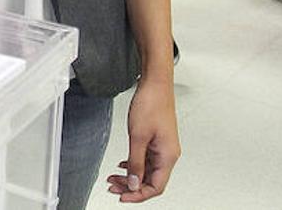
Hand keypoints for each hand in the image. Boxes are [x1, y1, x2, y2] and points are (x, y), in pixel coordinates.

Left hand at [106, 77, 178, 201]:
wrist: (155, 84)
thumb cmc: (151, 104)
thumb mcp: (138, 136)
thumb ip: (135, 162)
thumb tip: (134, 183)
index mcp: (168, 156)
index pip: (156, 186)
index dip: (138, 195)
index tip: (123, 197)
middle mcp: (168, 154)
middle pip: (151, 180)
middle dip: (131, 186)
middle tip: (113, 186)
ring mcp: (163, 147)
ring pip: (147, 170)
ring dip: (131, 176)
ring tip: (114, 178)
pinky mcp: (157, 140)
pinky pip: (146, 160)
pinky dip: (134, 165)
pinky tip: (123, 166)